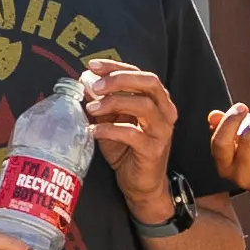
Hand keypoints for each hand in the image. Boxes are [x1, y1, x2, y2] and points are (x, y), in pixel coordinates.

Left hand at [77, 58, 181, 215]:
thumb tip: (84, 80)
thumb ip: (101, 102)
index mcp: (156, 99)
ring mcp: (162, 131)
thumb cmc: (126, 149)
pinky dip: (110, 130)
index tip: (93, 65)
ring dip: (114, 102)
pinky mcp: (154, 150)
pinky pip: (133, 134)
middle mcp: (165, 111)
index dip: (116, 66)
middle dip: (120, 79)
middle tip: (95, 85)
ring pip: (144, 105)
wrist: (140, 184)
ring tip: (91, 108)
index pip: (139, 73)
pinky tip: (93, 131)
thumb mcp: (111, 121)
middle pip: (149, 83)